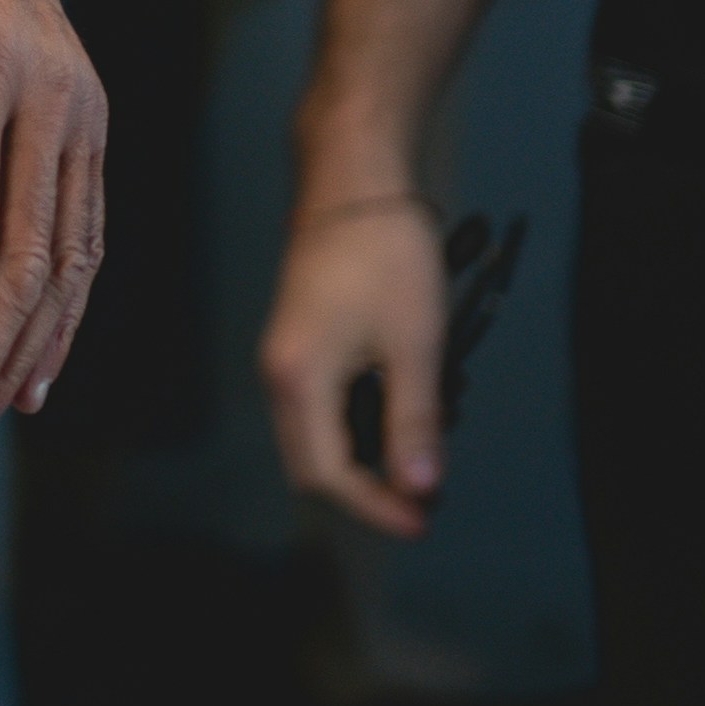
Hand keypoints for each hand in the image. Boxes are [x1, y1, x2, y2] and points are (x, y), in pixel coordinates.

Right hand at [256, 192, 447, 535]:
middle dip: (368, 489)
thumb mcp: (415, 344)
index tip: (424, 521)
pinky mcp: (299, 343)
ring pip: (318, 436)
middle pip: (313, 463)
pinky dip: (361, 423)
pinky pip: (322, 406)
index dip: (375, 506)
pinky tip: (403, 408)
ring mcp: (285, 358)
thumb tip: (419, 488)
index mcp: (298, 381)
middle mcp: (278, 376)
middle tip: (426, 496)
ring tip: (424, 450)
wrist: (354, 183)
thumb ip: (415, 421)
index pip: (328, 473)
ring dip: (367, 455)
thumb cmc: (385, 257)